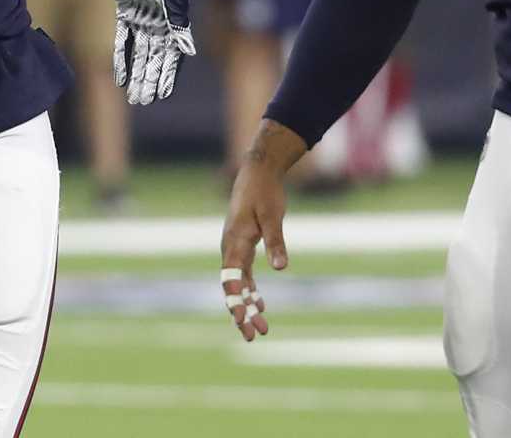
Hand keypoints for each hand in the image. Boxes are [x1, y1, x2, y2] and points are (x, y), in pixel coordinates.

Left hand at [108, 0, 195, 103]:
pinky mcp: (127, 14)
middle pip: (155, 60)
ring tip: (134, 96)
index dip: (167, 76)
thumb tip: (188, 51)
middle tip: (143, 101)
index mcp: (175, 23)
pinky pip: (124, 41)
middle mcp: (160, 25)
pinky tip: (120, 77)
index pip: (172, 57)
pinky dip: (123, 59)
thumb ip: (178, 26)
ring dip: (137, 74)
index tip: (162, 95)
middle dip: (150, 81)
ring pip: (140, 55)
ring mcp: (143, 20)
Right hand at [220, 125, 304, 340]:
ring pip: (238, 284)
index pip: (231, 279)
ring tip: (261, 328)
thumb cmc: (265, 193)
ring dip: (248, 305)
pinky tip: (260, 304)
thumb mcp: (272, 217)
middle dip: (241, 312)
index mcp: (233, 242)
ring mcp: (235, 248)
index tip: (242, 321)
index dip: (235, 301)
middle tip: (252, 337)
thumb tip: (280, 268)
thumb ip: (275, 242)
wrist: (258, 172)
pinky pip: (244, 275)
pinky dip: (251, 290)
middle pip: (232, 287)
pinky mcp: (244, 245)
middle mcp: (230, 248)